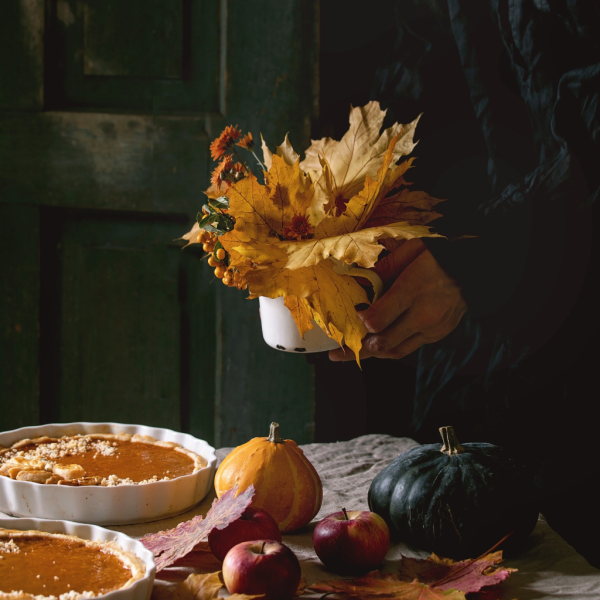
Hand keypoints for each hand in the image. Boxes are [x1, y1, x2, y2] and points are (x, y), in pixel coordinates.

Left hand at [329, 239, 466, 360]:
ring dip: (371, 355)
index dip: (360, 322)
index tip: (353, 314)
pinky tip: (375, 346)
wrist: (478, 268)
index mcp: (414, 289)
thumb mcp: (412, 251)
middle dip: (356, 350)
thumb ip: (384, 267)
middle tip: (336, 353)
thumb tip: (359, 281)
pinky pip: (408, 348)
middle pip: (383, 343)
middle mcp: (424, 314)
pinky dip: (390, 349)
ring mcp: (433, 329)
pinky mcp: (438, 335)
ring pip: (395, 351)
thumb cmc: (440, 256)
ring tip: (350, 355)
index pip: (378, 319)